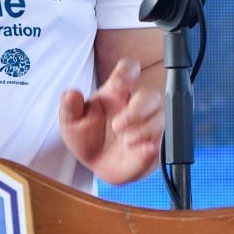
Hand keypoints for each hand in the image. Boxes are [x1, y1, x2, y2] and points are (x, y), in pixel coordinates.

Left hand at [58, 57, 162, 184]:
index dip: (128, 71)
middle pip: (151, 94)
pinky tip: (143, 150)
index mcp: (115, 91)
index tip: (119, 85)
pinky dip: (154, 146)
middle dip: (138, 108)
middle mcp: (135, 105)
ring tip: (126, 140)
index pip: (129, 69)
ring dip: (145, 129)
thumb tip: (71, 94)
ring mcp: (148, 125)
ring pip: (161, 117)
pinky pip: (163, 143)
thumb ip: (70, 107)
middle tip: (117, 125)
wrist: (94, 164)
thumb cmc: (86, 136)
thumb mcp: (71, 122)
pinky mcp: (155, 146)